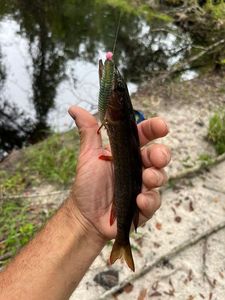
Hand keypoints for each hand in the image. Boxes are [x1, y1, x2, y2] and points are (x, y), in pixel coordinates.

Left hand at [68, 106, 169, 241]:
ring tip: (146, 178)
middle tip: (156, 157)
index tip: (161, 126)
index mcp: (127, 153)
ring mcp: (143, 187)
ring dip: (156, 176)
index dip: (154, 129)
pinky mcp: (144, 206)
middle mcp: (138, 168)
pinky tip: (139, 200)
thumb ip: (88, 132)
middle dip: (161, 154)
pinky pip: (154, 201)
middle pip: (159, 156)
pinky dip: (149, 200)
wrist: (85, 215)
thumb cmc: (88, 184)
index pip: (145, 136)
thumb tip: (74, 108)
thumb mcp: (88, 156)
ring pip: (160, 177)